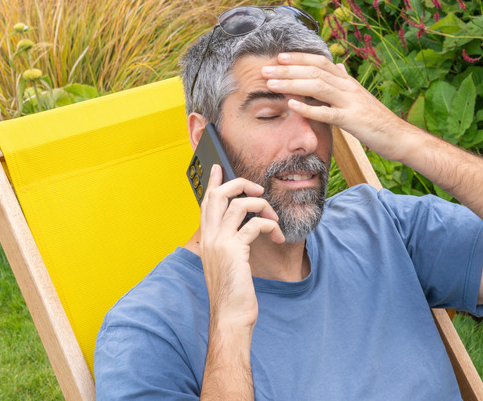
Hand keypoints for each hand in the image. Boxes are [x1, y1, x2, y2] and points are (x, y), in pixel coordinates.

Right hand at [199, 164, 283, 328]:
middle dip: (240, 184)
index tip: (218, 167)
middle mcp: (209, 237)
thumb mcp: (227, 263)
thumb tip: (245, 226)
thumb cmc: (232, 292)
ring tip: (273, 219)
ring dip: (262, 206)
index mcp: (206, 239)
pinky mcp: (234, 250)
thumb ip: (230, 244)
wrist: (230, 315)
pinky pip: (254, 224)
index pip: (206, 202)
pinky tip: (276, 235)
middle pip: (219, 195)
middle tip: (257, 189)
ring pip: (238, 204)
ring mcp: (219, 242)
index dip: (213, 182)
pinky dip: (269, 225)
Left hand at [261, 52, 419, 161]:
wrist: (399, 137)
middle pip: (314, 71)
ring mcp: (351, 102)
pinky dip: (308, 108)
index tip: (279, 56)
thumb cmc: (377, 120)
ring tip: (271, 84)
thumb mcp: (360, 97)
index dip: (299, 58)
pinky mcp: (352, 120)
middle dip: (287, 69)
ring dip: (291, 84)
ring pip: (318, 86)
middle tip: (265, 69)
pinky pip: (327, 113)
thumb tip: (336, 66)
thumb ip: (345, 82)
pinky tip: (291, 106)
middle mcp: (348, 87)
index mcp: (347, 82)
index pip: (320, 62)